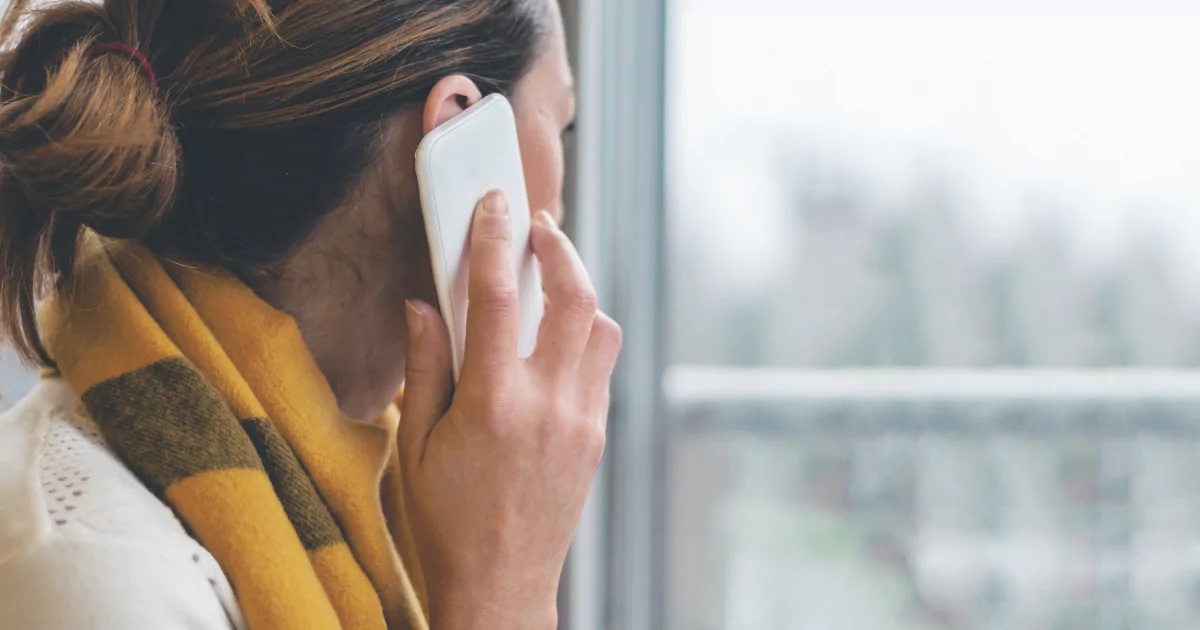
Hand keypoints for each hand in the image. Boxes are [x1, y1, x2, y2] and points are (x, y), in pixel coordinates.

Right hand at [399, 190, 621, 629]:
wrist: (500, 587)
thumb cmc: (445, 523)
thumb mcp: (413, 447)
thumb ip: (424, 367)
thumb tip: (422, 303)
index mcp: (491, 405)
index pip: (497, 300)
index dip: (494, 240)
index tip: (494, 202)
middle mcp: (547, 406)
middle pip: (574, 298)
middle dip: (560, 248)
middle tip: (539, 226)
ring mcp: (581, 421)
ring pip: (601, 329)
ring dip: (580, 292)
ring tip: (551, 279)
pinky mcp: (596, 438)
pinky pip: (601, 367)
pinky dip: (583, 336)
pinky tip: (554, 339)